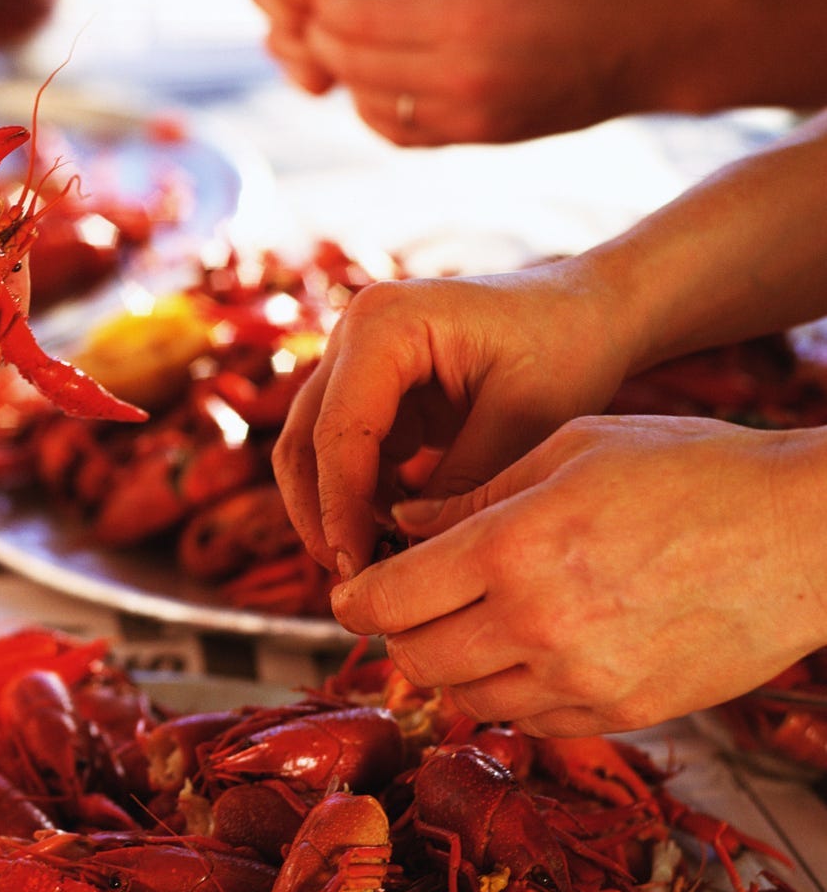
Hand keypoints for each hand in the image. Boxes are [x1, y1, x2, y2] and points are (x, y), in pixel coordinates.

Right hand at [273, 260, 634, 578]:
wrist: (588, 312)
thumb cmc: (565, 350)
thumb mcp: (524, 422)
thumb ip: (461, 486)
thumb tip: (406, 553)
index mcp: (385, 324)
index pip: (340, 431)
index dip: (340, 508)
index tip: (356, 571)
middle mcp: (354, 334)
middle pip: (303, 441)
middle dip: (321, 515)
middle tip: (353, 579)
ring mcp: (354, 362)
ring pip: (313, 452)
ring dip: (337, 510)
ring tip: (380, 564)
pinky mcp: (369, 391)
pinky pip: (345, 455)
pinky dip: (362, 498)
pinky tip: (401, 534)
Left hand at [298, 0, 682, 143]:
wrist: (658, 43)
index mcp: (469, 17)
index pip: (357, 17)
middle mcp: (463, 76)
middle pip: (350, 62)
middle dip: (325, 31)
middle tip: (330, 5)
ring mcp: (470, 117)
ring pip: (367, 104)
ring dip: (347, 72)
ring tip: (358, 37)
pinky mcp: (478, 140)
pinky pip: (399, 132)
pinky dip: (375, 106)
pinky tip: (384, 76)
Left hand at [329, 416, 826, 734]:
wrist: (810, 533)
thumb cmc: (693, 469)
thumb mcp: (571, 449)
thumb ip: (473, 495)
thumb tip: (398, 527)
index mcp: (514, 549)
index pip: (385, 601)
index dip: (354, 598)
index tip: (353, 590)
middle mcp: (538, 625)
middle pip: (414, 659)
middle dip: (398, 631)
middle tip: (411, 602)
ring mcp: (583, 679)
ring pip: (464, 698)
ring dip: (450, 665)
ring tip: (471, 623)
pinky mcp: (624, 712)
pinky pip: (528, 719)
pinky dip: (509, 691)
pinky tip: (529, 649)